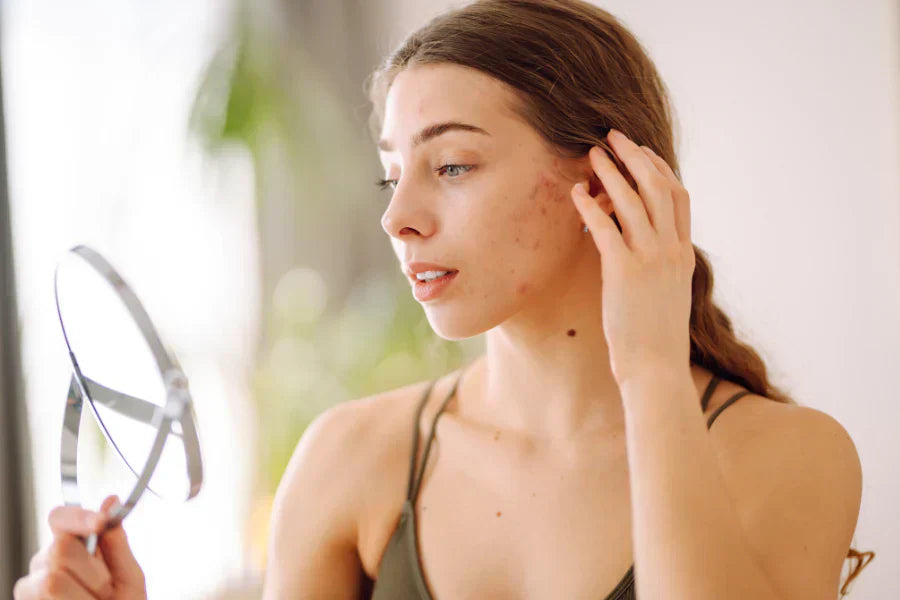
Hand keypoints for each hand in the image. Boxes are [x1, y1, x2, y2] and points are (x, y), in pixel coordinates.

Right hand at [14, 495, 146, 599]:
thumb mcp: (128, 575)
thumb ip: (117, 542)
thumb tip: (111, 500)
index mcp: (71, 546)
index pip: (61, 518)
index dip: (78, 517)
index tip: (100, 522)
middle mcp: (45, 563)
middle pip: (59, 550)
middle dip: (93, 574)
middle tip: (106, 591)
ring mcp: (30, 588)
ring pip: (51, 581)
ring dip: (85, 597)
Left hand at [571, 128, 694, 385]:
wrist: (656, 367)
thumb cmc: (656, 337)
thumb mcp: (668, 293)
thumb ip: (661, 266)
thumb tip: (643, 249)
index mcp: (683, 254)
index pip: (679, 197)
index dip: (659, 169)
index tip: (642, 152)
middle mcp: (671, 250)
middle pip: (658, 188)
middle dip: (636, 157)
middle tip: (614, 137)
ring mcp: (650, 259)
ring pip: (634, 201)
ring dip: (611, 173)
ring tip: (592, 154)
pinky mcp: (624, 272)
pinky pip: (605, 228)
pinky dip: (589, 206)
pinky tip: (574, 194)